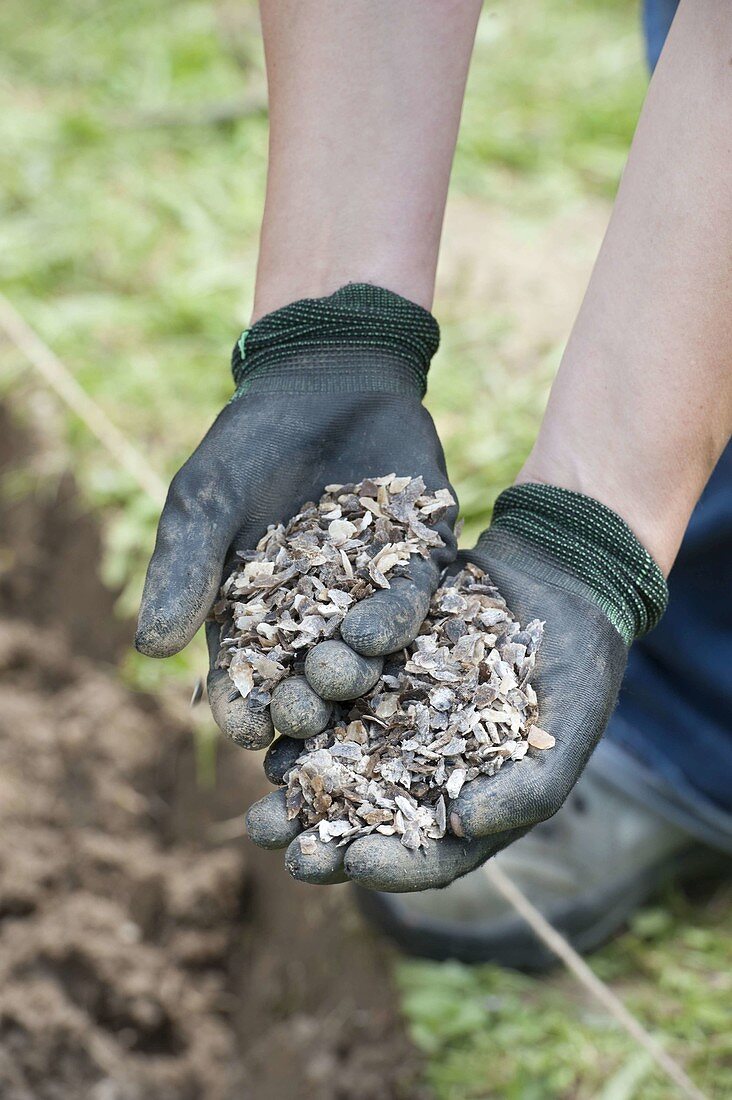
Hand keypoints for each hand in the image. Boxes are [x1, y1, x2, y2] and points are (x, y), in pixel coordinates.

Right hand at [135, 286, 456, 748]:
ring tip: (339, 677)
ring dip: (354, 671)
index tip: (247, 727)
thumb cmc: (249, 443)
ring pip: (366, 652)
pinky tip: (376, 632)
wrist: (325, 379)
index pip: (250, 680)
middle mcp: (319, 619)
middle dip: (308, 704)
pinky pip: (411, 601)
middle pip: (312, 681)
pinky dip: (395, 619)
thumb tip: (150, 648)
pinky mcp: (420, 563)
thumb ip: (183, 569)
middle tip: (303, 716)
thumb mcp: (206, 501)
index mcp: (259, 617)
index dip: (246, 708)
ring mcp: (372, 593)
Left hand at [246, 484, 666, 891]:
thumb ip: (526, 788)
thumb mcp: (567, 731)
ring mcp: (395, 721)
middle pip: (367, 816)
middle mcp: (423, 770)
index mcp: (469, 802)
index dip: (392, 864)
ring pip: (337, 762)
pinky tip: (273, 722)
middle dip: (319, 834)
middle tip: (274, 842)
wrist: (557, 578)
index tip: (353, 861)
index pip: (429, 853)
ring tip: (258, 798)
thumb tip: (460, 827)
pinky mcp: (375, 674)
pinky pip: (333, 700)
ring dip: (296, 782)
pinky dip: (304, 714)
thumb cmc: (577, 668)